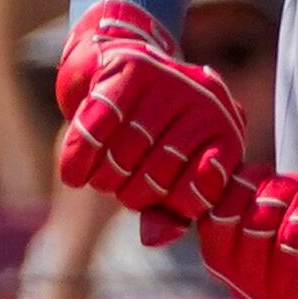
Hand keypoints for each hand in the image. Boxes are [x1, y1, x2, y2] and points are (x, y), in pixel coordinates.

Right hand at [47, 0, 247, 240]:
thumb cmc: (147, 130)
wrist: (116, 59)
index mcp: (225, 134)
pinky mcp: (131, 68)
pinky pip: (98, 128)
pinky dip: (78, 157)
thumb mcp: (166, 172)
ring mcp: (170, 82)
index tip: (155, 198)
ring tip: (98, 173)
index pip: (198, 195)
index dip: (169, 206)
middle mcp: (206, 104)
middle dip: (129, 192)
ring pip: (124, 155)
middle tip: (118, 183)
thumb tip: (156, 239)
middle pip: (156, 178)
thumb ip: (166, 211)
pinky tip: (72, 173)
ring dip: (102, 177)